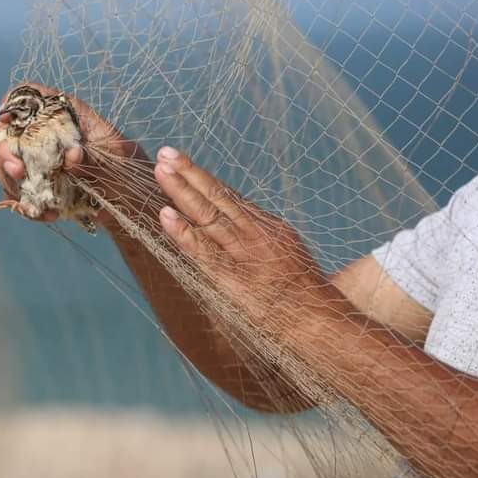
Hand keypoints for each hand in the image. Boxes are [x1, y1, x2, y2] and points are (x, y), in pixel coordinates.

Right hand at [0, 82, 140, 221]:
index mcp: (64, 113)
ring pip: (5, 165)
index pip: (29, 96)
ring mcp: (35, 159)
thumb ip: (93, 155)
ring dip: (14, 186)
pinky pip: (16, 192)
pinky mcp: (34, 183)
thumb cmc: (126, 167)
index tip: (5, 118)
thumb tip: (71, 156)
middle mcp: (43, 133)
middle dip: (5, 153)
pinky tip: (47, 215)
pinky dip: (26, 204)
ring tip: (41, 206)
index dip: (13, 103)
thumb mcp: (116, 157)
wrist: (128, 199)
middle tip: (18, 173)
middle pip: (6, 132)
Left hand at [152, 147, 340, 326]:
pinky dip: (182, 232)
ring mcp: (242, 253)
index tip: (179, 161)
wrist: (318, 323)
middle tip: (165, 154)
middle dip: (189, 173)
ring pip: (207, 215)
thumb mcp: (286, 255)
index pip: (228, 197)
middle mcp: (253, 233)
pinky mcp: (231, 276)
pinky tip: (164, 214)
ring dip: (181, 192)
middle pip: (216, 197)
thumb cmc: (302, 296)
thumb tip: (236, 226)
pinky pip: (201, 251)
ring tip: (159, 171)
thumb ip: (260, 239)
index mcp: (267, 227)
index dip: (202, 177)